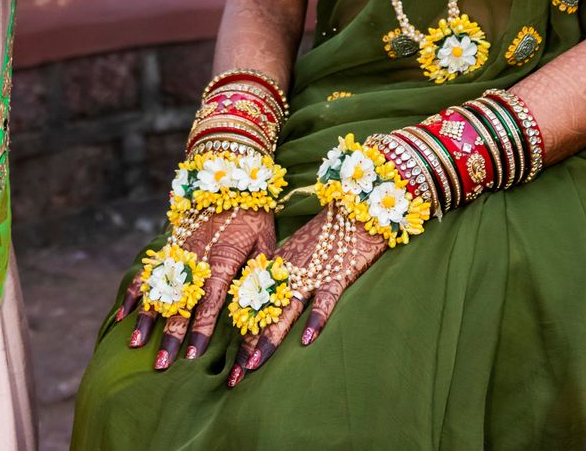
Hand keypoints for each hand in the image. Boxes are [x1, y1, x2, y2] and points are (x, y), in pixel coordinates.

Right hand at [118, 209, 274, 369]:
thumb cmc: (255, 217)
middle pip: (180, 301)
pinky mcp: (168, 245)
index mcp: (223, 258)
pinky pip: (147, 269)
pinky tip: (124, 314)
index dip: (201, 331)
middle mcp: (195, 256)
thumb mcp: (265, 246)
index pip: (210, 302)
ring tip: (136, 344)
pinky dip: (135, 291)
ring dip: (148, 317)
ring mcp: (178, 250)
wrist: (230, 176)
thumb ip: (259, 278)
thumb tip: (258, 314)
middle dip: (170, 336)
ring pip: (159, 287)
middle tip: (161, 366)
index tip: (192, 357)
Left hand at [230, 210, 386, 385]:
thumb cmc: (329, 233)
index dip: (240, 335)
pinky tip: (307, 339)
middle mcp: (289, 269)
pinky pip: (326, 298)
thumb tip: (265, 309)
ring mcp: (313, 271)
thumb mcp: (298, 252)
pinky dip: (316, 317)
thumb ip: (282, 277)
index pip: (252, 303)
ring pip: (286, 308)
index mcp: (277, 265)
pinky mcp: (338, 271)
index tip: (228, 366)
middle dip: (247, 346)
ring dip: (270, 336)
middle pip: (264, 311)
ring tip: (255, 363)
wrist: (357, 207)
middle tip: (233, 377)